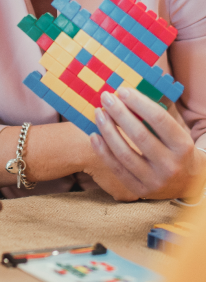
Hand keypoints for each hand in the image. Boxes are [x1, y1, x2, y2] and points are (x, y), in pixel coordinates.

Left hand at [90, 87, 205, 199]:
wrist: (188, 183)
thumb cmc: (176, 149)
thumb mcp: (176, 133)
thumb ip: (154, 118)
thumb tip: (125, 96)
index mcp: (183, 146)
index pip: (159, 120)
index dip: (139, 103)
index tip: (122, 91)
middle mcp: (170, 165)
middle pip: (139, 135)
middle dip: (119, 113)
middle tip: (106, 97)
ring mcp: (154, 181)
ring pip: (124, 154)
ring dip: (108, 131)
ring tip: (99, 113)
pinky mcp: (140, 190)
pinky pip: (116, 169)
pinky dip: (102, 151)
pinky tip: (94, 135)